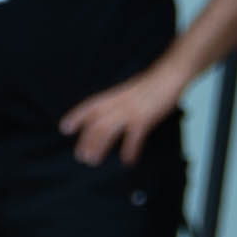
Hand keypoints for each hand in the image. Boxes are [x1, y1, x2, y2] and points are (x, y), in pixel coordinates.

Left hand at [61, 61, 182, 169]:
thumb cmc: (152, 85)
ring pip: (108, 130)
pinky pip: (134, 137)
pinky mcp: (145, 117)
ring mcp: (131, 110)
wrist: (171, 75)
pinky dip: (130, 150)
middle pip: (96, 123)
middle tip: (80, 157)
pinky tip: (127, 161)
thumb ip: (118, 102)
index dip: (77, 116)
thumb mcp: (129, 90)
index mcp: (115, 95)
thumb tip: (108, 116)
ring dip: (99, 147)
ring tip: (93, 161)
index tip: (65, 128)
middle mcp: (119, 103)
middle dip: (86, 140)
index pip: (91, 106)